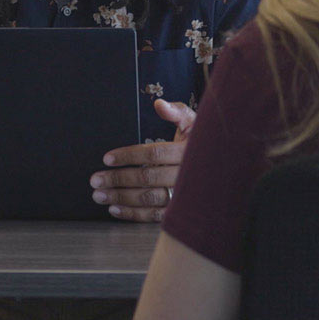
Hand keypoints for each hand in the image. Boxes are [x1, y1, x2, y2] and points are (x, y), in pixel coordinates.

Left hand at [91, 99, 196, 221]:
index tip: (107, 158)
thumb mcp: (194, 122)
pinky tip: (115, 210)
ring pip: (150, 198)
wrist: (223, 165)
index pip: (154, 153)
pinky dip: (134, 214)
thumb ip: (176, 112)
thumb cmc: (202, 141)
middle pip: (148, 178)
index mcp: (188, 151)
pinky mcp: (180, 209)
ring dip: (122, 198)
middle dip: (118, 179)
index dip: (129, 155)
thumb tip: (159, 104)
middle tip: (95, 180)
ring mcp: (184, 195)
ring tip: (99, 195)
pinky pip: (155, 215)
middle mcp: (187, 175)